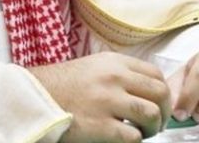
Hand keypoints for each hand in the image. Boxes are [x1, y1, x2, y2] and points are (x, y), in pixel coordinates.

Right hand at [28, 52, 170, 142]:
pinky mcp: (100, 126)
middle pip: (160, 93)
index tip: (158, 104)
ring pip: (152, 114)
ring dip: (154, 128)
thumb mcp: (94, 66)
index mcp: (114, 62)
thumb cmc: (63, 85)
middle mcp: (113, 78)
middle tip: (157, 123)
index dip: (163, 92)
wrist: (34, 98)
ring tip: (143, 132)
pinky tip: (123, 137)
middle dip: (164, 112)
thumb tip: (147, 88)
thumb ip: (120, 72)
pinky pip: (134, 136)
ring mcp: (107, 101)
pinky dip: (135, 140)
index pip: (156, 74)